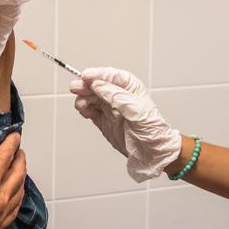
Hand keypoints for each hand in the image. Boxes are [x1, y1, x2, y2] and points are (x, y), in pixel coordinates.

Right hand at [0, 133, 25, 228]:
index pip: (5, 157)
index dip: (11, 144)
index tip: (14, 136)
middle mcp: (0, 198)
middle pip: (18, 173)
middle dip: (19, 159)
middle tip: (18, 150)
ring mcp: (0, 215)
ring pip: (20, 191)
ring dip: (21, 176)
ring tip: (19, 168)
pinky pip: (16, 208)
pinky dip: (19, 196)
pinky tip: (15, 194)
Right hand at [69, 67, 181, 182]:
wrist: (152, 154)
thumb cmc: (152, 131)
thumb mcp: (137, 111)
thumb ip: (116, 97)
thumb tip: (98, 85)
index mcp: (130, 88)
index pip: (111, 75)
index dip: (97, 74)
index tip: (85, 76)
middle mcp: (119, 96)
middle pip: (97, 85)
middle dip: (86, 86)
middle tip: (76, 89)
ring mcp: (110, 108)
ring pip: (91, 97)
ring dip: (83, 98)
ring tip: (81, 105)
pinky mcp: (104, 121)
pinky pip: (90, 111)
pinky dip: (84, 109)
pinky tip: (84, 111)